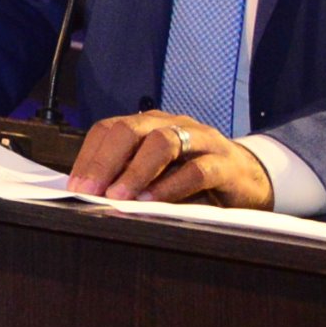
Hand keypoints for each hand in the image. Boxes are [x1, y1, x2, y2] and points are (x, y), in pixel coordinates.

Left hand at [66, 112, 272, 207]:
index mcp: (149, 124)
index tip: (75, 186)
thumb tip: (90, 195)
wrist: (250, 179)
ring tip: (119, 196)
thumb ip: (128, 177)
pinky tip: (154, 202)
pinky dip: (171, 186)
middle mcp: (172, 124)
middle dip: (105, 161)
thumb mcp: (156, 175)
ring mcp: (201, 141)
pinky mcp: (225, 164)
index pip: (109, 129)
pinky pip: (196, 170)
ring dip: (136, 171)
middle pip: (130, 130)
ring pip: (162, 143)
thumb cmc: (194, 178)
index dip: (89, 156)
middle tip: (91, 191)